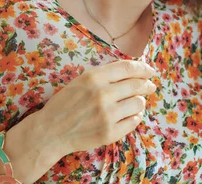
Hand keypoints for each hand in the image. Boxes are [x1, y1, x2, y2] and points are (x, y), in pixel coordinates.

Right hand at [33, 60, 156, 154]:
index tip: (150, 71)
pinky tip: (129, 115)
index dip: (143, 68)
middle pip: (137, 85)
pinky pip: (134, 121)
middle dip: (147, 85)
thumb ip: (106, 75)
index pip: (129, 68)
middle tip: (150, 86)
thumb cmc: (67, 103)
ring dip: (140, 102)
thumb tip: (136, 71)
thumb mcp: (82, 80)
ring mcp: (107, 115)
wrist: (50, 131)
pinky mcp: (109, 133)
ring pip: (138, 103)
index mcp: (94, 77)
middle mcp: (102, 94)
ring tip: (135, 103)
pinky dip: (135, 117)